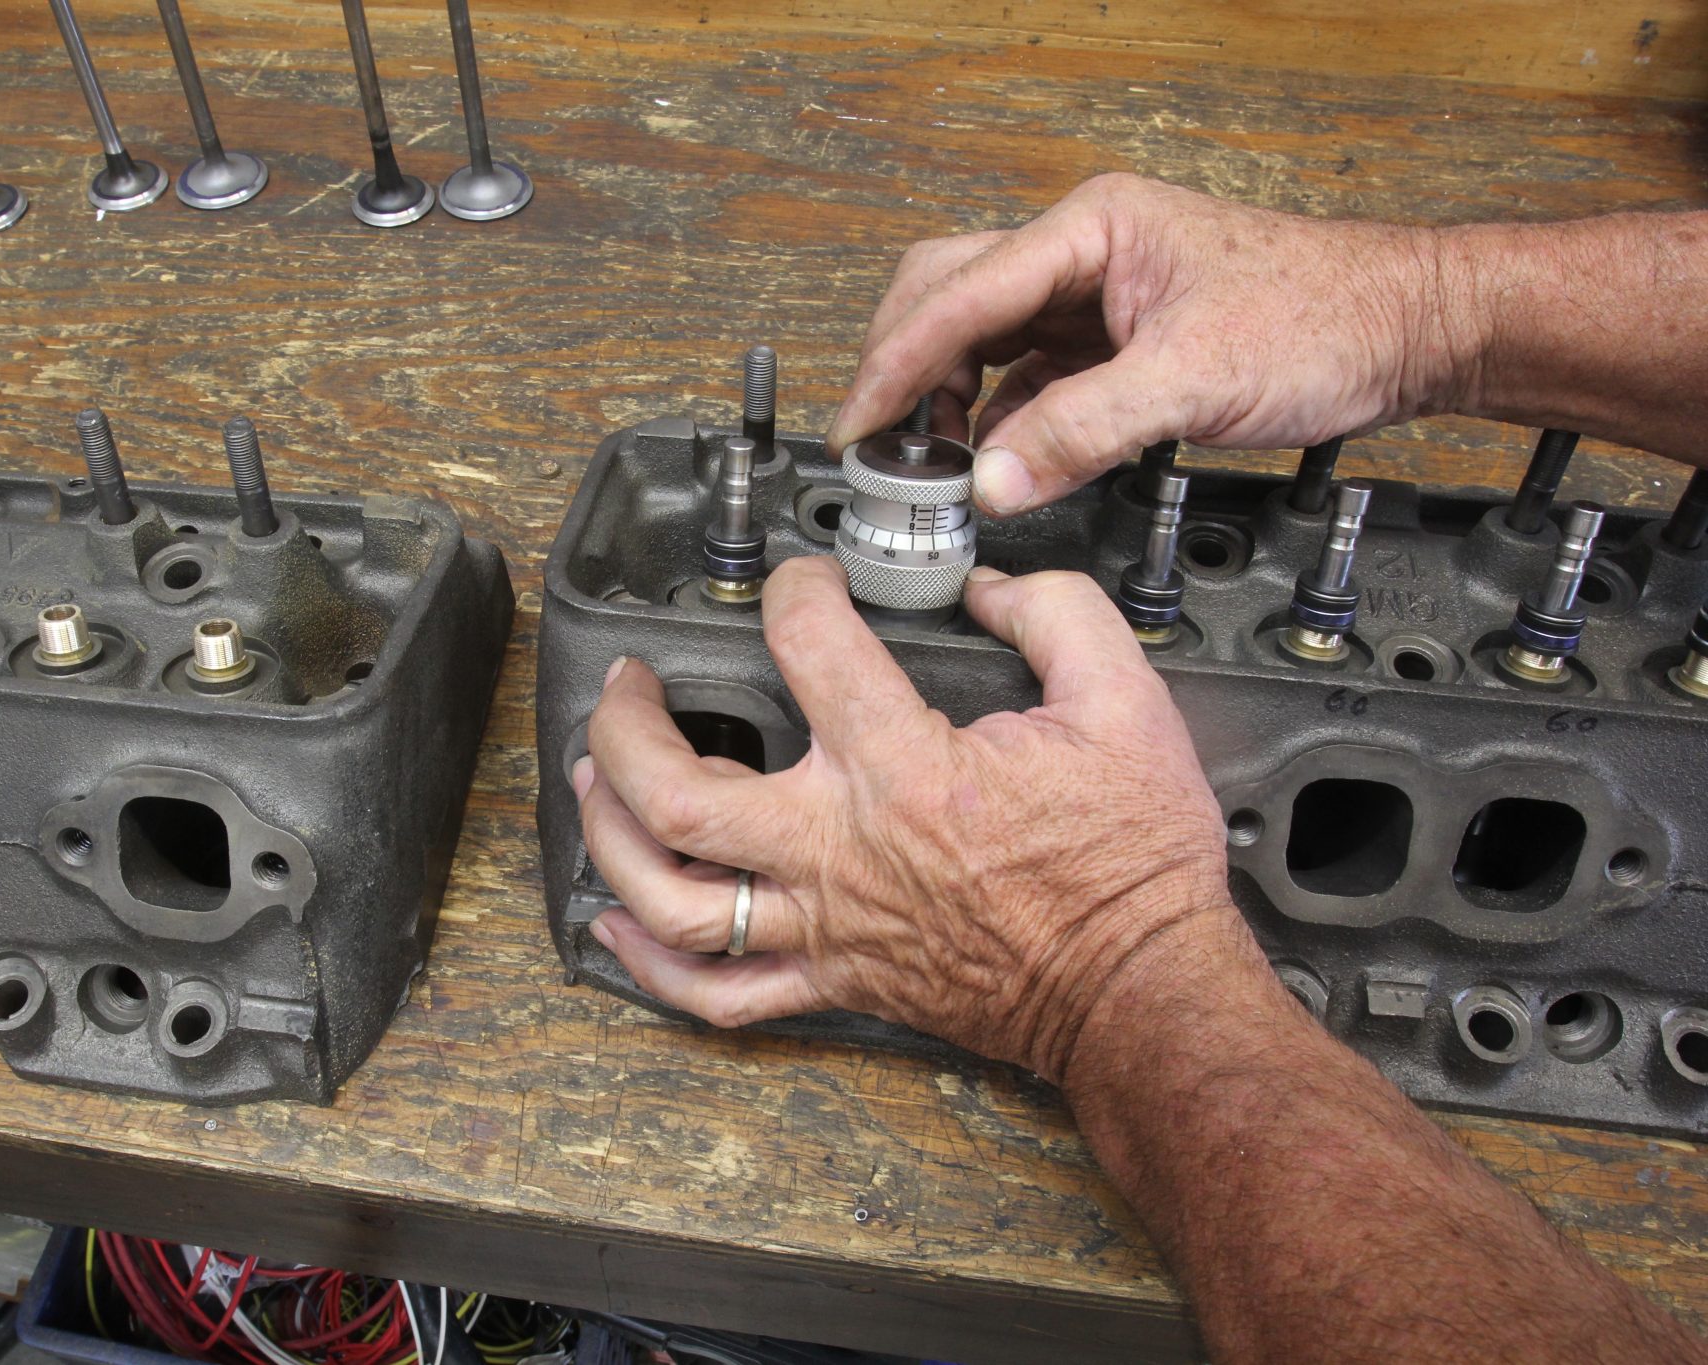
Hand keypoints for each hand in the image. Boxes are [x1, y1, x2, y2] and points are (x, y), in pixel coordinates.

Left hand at [573, 556, 1258, 1082]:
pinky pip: (716, 993)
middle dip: (625, 725)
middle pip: (677, 792)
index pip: (808, 648)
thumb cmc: (1129, 866)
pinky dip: (649, 965)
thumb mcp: (1127, 703)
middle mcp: (842, 851)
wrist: (1139, 991)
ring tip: (592, 780)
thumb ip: (1055, 615)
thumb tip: (988, 585)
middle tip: (628, 684)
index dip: (795, 591)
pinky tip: (616, 921)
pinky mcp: (833, 980)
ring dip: (609, 834)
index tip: (805, 584)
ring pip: (672, 897)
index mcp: (906, 771)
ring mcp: (827, 924)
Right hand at [826, 173, 1476, 516]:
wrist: (1403, 330)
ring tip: (927, 462)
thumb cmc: (1324, 317)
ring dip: (943, 398)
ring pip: (977, 338)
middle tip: (876, 443)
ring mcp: (1091, 296)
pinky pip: (1022, 378)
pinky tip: (985, 460)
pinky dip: (993, 419)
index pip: (960, 292)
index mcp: (1091, 227)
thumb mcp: (1192, 380)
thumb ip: (1081, 430)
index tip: (859, 424)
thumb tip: (989, 479)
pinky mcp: (1108, 343)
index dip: (898, 363)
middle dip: (901, 368)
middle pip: (947, 296)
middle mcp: (1080, 252)